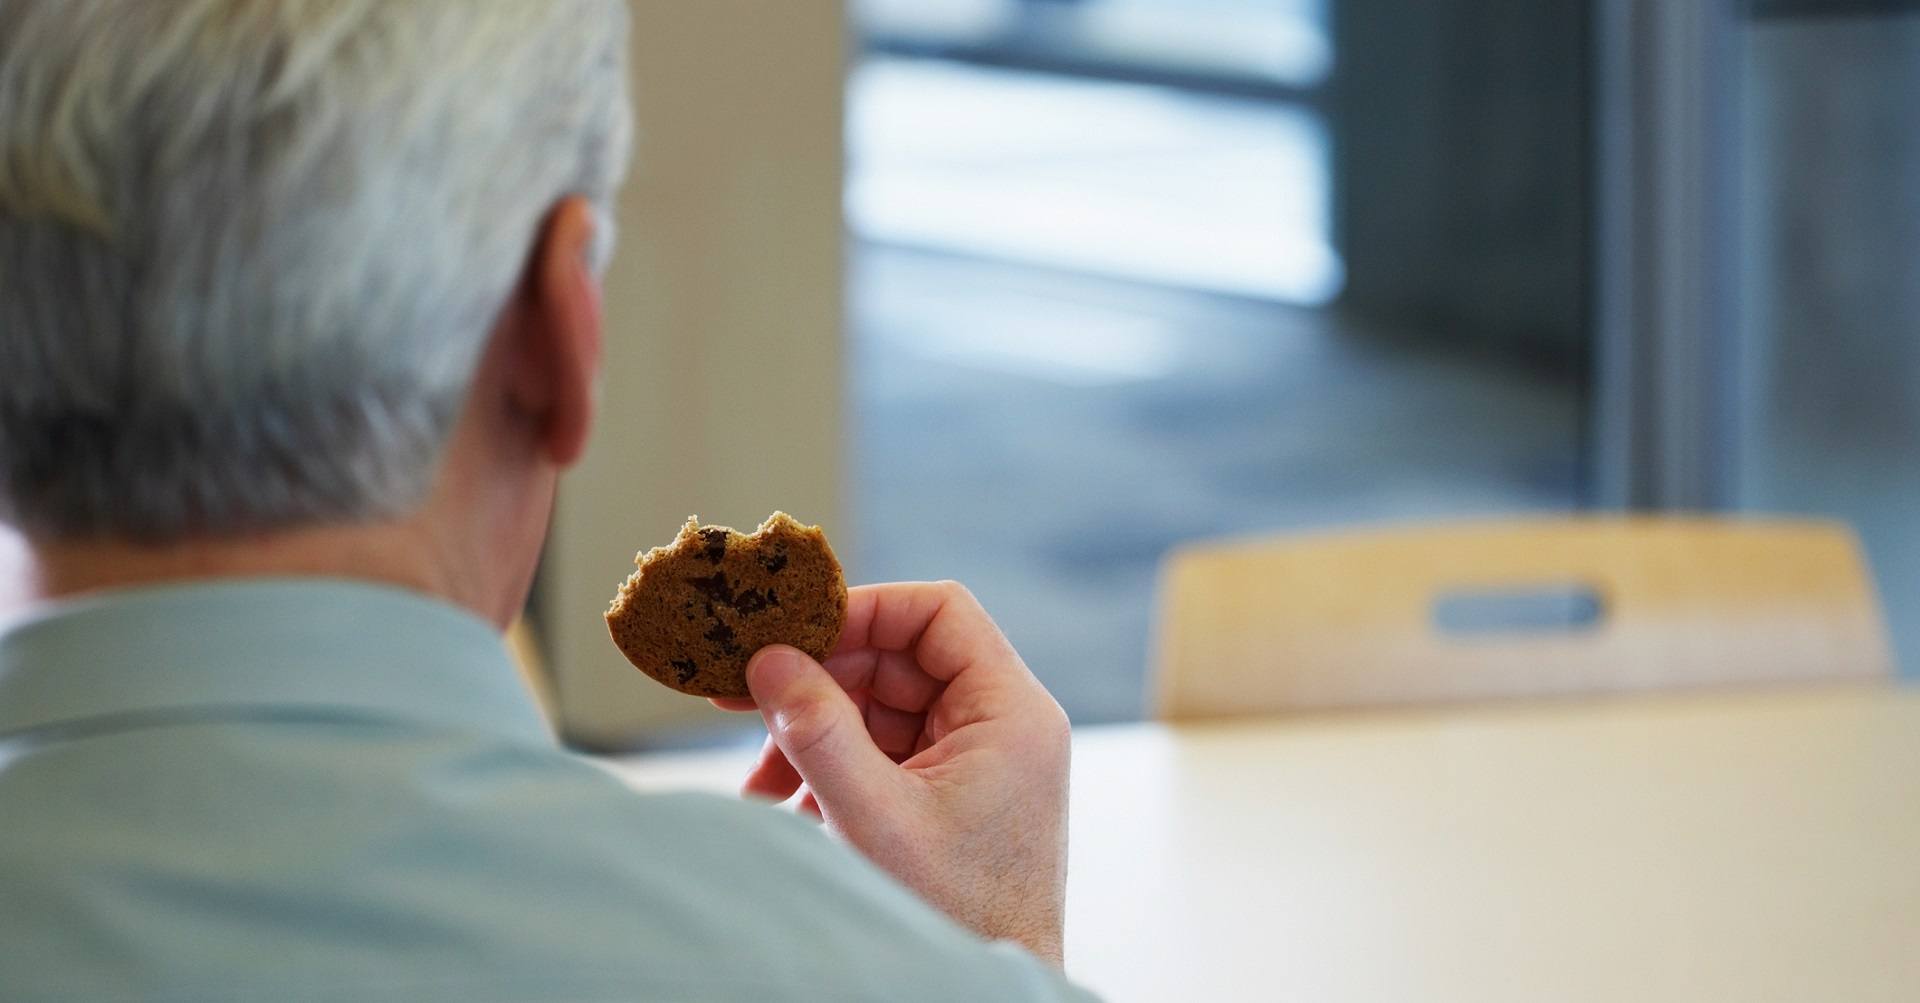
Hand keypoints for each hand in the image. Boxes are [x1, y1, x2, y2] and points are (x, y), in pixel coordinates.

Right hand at [710, 581, 1071, 964]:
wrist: (980, 994)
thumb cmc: (954, 914)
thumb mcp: (873, 816)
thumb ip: (819, 731)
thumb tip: (770, 660)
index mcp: (1011, 712)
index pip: (938, 611)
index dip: (861, 610)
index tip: (790, 632)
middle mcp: (1002, 725)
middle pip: (898, 660)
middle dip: (818, 683)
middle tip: (741, 702)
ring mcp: (977, 760)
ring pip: (882, 709)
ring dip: (814, 734)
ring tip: (761, 783)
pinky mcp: (952, 794)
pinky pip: (885, 753)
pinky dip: (833, 770)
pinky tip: (791, 809)